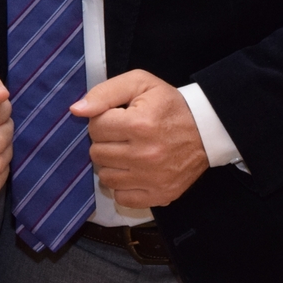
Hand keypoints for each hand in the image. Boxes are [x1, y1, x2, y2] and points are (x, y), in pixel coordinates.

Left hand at [71, 69, 206, 208]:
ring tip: (127, 152)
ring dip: (112, 164)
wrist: (206, 131)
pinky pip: (122, 198)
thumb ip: (105, 93)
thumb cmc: (169, 105)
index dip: (103, 120)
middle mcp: (145, 155)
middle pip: (97, 153)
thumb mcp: (140, 84)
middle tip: (123, 135)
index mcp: (139, 124)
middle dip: (105, 142)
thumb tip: (76, 110)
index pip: (95, 127)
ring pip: (105, 177)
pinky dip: (123, 185)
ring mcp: (153, 179)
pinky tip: (133, 171)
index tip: (117, 118)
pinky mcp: (160, 195)